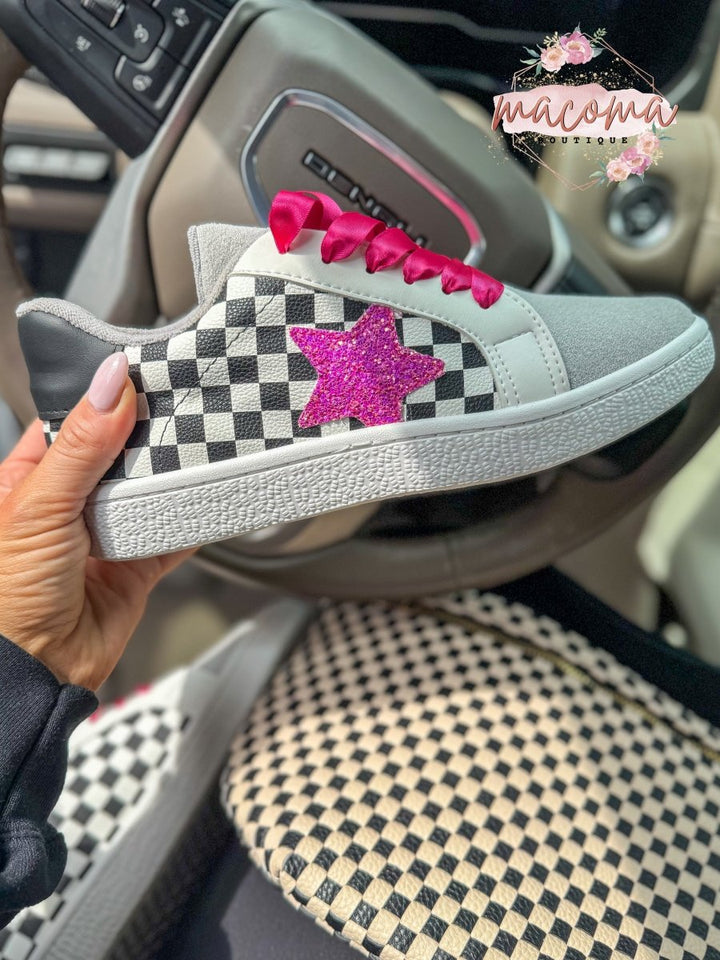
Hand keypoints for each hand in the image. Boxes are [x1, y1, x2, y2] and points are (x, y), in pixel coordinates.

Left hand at [0, 354, 192, 689]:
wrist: (36, 670)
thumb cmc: (7, 595)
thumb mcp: (40, 505)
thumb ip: (82, 446)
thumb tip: (112, 385)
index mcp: (31, 480)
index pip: (75, 423)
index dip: (108, 399)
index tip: (145, 376)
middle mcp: (69, 504)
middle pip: (120, 454)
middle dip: (151, 436)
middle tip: (186, 407)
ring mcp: (105, 535)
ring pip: (150, 491)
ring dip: (174, 475)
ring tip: (205, 445)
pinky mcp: (136, 566)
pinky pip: (173, 533)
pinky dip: (194, 518)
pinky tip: (210, 496)